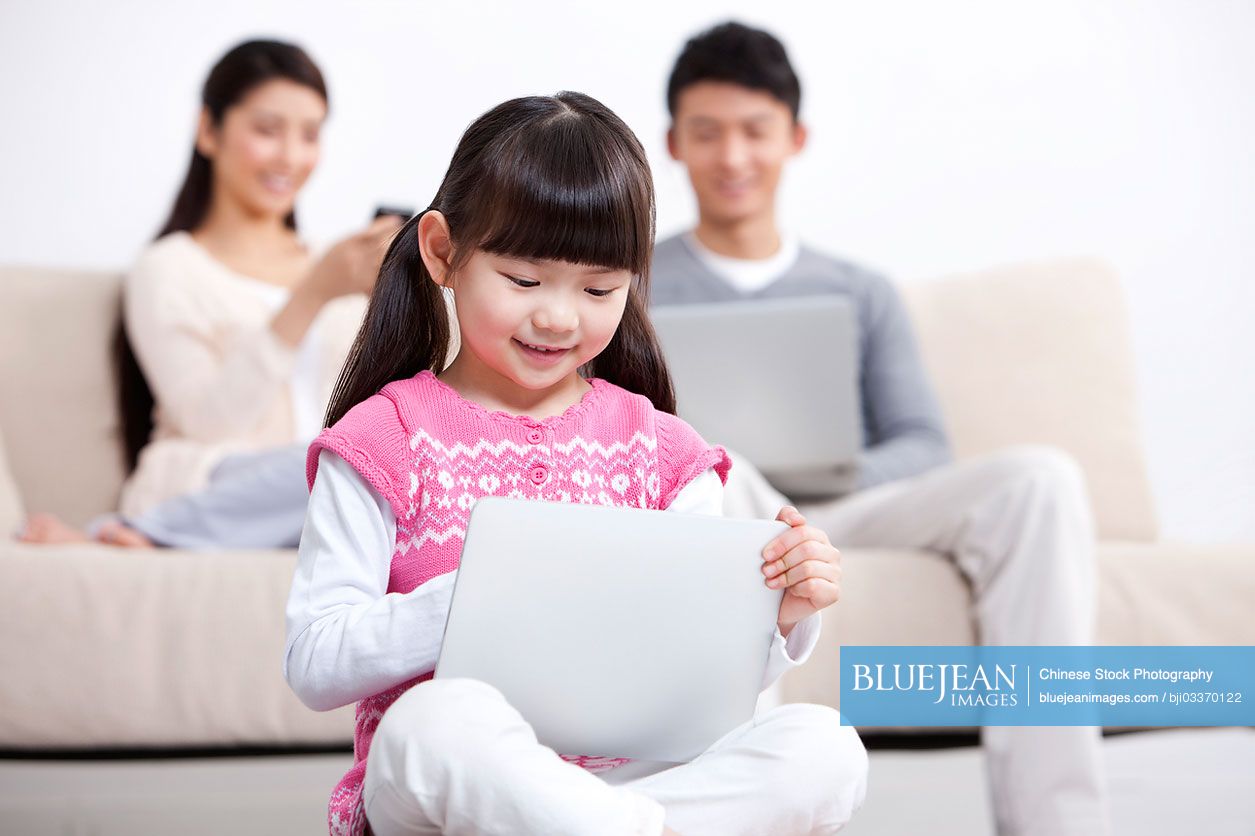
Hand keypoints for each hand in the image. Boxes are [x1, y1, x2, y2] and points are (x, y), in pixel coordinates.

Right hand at [306, 215, 403, 298]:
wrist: (316, 287)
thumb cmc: (330, 262)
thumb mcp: (340, 245)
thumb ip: (360, 239)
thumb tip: (386, 229)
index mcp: (347, 243)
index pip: (371, 231)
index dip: (386, 225)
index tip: (397, 220)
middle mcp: (354, 256)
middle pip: (382, 246)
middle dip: (394, 239)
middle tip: (405, 234)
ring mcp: (359, 272)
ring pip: (384, 261)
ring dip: (395, 254)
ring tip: (403, 248)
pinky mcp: (363, 285)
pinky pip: (381, 275)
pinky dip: (389, 269)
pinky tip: (397, 265)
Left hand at [761, 505, 841, 636]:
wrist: (784, 604)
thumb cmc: (782, 572)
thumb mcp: (779, 547)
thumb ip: (783, 524)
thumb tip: (793, 517)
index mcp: (819, 537)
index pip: (802, 531)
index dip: (782, 542)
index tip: (765, 554)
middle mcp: (831, 553)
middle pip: (806, 549)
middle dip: (782, 560)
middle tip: (766, 570)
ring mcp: (835, 573)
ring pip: (808, 568)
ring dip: (786, 576)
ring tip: (772, 581)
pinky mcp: (834, 592)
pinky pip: (813, 585)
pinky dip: (797, 588)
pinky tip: (791, 590)